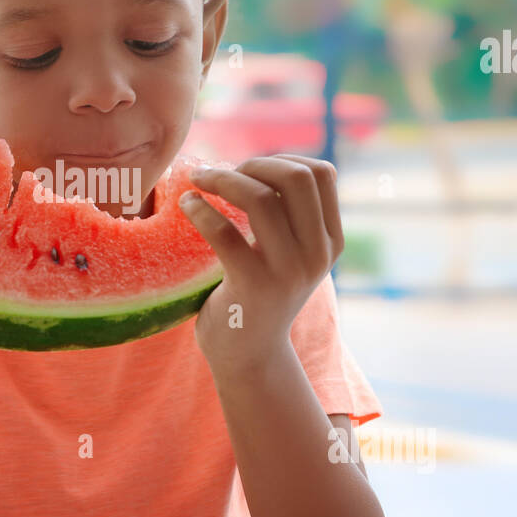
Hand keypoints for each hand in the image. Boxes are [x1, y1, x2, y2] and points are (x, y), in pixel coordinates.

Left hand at [178, 155, 344, 372]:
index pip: (321, 174)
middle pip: (297, 178)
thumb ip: (287, 215)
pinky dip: (200, 209)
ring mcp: (288, 271)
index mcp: (330, 241)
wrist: (249, 356)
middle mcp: (318, 254)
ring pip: (260, 199)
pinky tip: (186, 204)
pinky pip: (224, 233)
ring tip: (197, 180)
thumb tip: (255, 164)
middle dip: (253, 164)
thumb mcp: (289, 254)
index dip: (282, 160)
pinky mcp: (253, 286)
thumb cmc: (258, 294)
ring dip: (222, 179)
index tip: (248, 169)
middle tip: (220, 173)